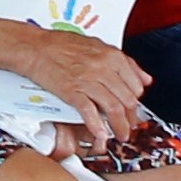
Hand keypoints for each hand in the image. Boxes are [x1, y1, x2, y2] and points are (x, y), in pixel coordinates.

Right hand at [7, 25, 154, 148]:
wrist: (35, 47)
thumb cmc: (61, 45)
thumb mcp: (98, 46)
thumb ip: (125, 63)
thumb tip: (145, 79)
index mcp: (112, 56)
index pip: (135, 86)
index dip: (136, 103)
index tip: (133, 111)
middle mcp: (103, 67)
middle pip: (127, 100)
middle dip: (131, 118)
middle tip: (129, 126)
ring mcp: (88, 80)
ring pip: (114, 108)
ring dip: (119, 127)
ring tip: (120, 135)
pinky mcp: (72, 91)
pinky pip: (90, 112)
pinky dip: (97, 126)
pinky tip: (100, 134)